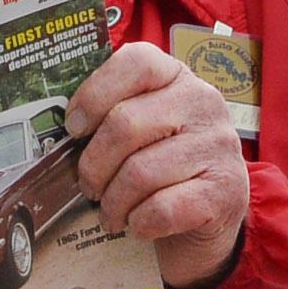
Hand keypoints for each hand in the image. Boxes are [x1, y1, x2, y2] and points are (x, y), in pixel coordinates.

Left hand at [66, 39, 248, 288]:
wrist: (212, 221)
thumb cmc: (165, 172)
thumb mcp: (145, 133)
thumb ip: (114, 118)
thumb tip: (62, 132)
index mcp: (178, 78)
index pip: (136, 63)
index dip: (95, 94)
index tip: (74, 128)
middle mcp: (204, 103)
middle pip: (126, 124)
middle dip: (94, 165)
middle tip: (88, 187)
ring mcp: (218, 147)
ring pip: (141, 172)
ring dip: (114, 203)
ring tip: (111, 214)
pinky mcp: (224, 191)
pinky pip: (162, 208)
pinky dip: (139, 223)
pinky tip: (138, 225)